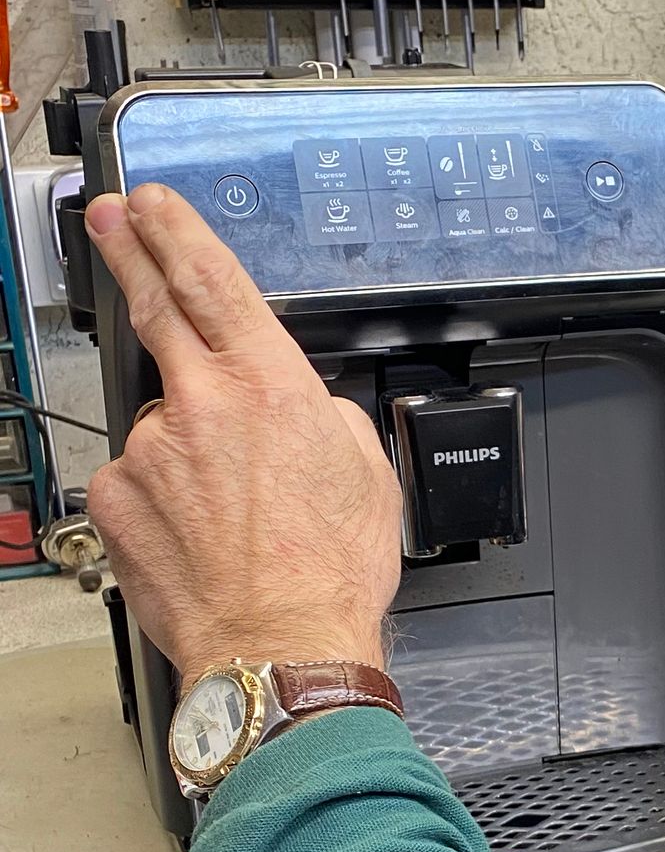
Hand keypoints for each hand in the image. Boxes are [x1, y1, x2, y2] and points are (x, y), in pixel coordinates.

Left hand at [84, 184, 401, 680]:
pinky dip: (162, 500)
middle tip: (109, 222)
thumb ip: (326, 418)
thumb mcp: (367, 472)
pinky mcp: (118, 499)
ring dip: (186, 451)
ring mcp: (152, 451)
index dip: (177, 233)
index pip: (213, 282)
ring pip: (163, 426)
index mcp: (270, 386)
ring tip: (229, 515)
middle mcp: (202, 406)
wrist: (280, 646)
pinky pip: (138, 482)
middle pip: (155, 308)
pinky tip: (199, 535)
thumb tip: (303, 409)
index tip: (151, 205)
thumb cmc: (329, 573)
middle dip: (130, 254)